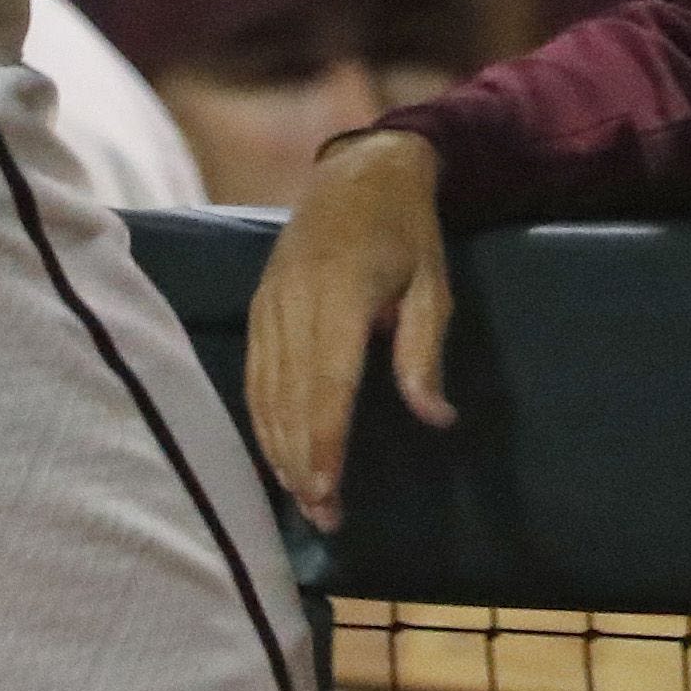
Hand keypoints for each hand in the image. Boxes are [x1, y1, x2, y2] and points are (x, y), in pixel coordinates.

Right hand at [243, 129, 456, 534]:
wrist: (358, 172)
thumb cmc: (406, 231)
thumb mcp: (434, 284)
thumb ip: (425, 352)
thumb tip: (436, 418)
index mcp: (343, 291)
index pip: (329, 381)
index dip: (326, 440)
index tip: (330, 491)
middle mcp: (297, 300)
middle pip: (292, 396)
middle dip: (303, 461)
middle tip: (322, 518)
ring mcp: (270, 302)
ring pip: (265, 391)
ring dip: (279, 449)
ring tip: (302, 499)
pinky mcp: (258, 306)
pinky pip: (254, 373)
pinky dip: (262, 420)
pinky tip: (277, 454)